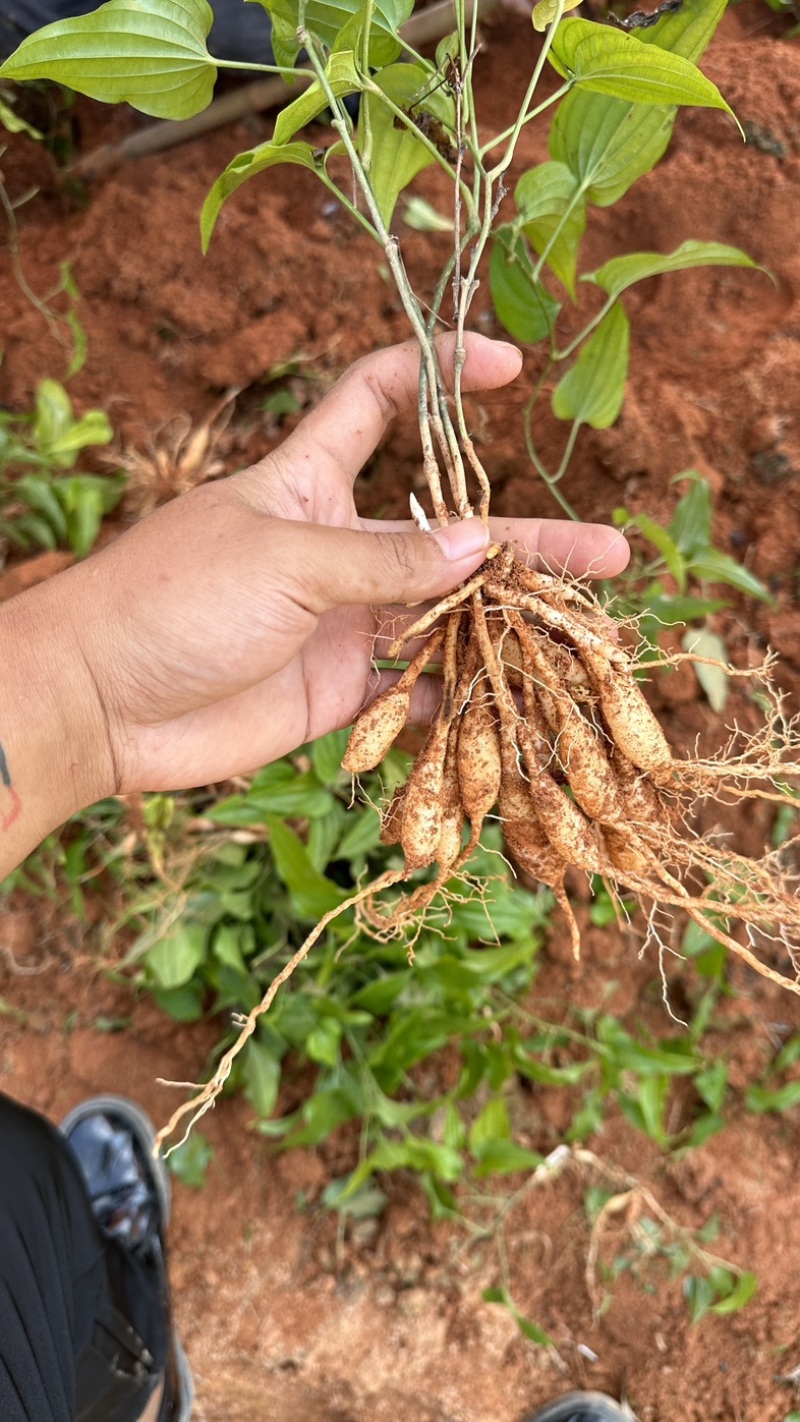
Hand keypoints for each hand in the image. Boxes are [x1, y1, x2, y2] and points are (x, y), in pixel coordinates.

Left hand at [0, 334, 627, 863]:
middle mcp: (336, 548)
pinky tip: (515, 703)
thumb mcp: (286, 561)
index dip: (441, 372)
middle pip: (450, 533)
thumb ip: (388, 560)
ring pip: (444, 618)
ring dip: (510, 626)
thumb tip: (487, 548)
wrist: (101, 704)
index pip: (379, 399)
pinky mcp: (336, 692)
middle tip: (610, 552)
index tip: (511, 366)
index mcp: (309, 482)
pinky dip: (458, 699)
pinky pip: (412, 691)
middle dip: (527, 541)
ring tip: (585, 633)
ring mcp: (340, 622)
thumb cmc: (173, 602)